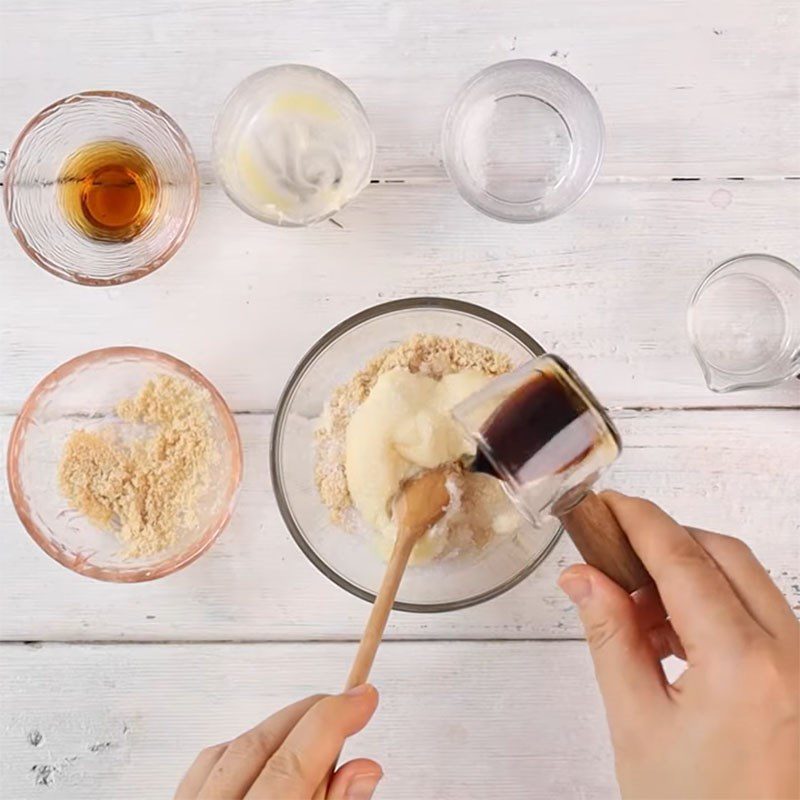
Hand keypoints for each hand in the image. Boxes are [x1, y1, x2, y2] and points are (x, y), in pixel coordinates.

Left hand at [174, 685, 380, 799]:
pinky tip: (266, 756)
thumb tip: (362, 769)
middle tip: (349, 706)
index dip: (334, 720)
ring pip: (228, 749)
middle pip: (260, 746)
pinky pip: (202, 768)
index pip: (294, 764)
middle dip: (311, 716)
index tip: (364, 695)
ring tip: (315, 736)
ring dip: (277, 732)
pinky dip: (240, 752)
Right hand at [558, 491, 798, 799]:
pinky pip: (763, 617)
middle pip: (724, 556)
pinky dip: (716, 608)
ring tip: (637, 612)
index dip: (640, 522)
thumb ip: (609, 638)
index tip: (610, 503)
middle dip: (666, 542)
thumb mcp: (637, 725)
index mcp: (744, 666)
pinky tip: (675, 639)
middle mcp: (792, 657)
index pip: (683, 561)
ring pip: (747, 583)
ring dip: (690, 577)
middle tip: (615, 552)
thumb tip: (582, 577)